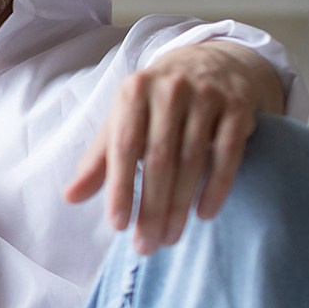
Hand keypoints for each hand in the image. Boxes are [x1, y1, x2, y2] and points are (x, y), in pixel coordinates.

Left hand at [63, 42, 280, 252]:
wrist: (211, 62)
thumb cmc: (156, 103)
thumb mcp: (123, 120)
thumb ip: (99, 159)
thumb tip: (70, 197)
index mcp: (134, 92)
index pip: (124, 147)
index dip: (120, 188)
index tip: (119, 226)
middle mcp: (170, 90)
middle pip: (159, 159)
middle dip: (152, 207)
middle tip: (146, 244)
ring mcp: (207, 96)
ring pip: (193, 161)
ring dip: (180, 206)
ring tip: (170, 237)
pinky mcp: (238, 106)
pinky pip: (228, 155)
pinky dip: (216, 188)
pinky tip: (204, 214)